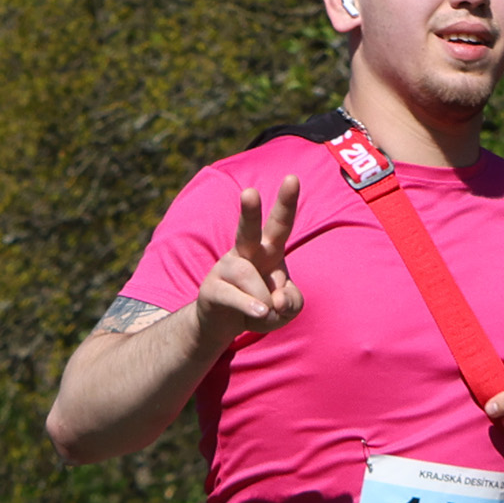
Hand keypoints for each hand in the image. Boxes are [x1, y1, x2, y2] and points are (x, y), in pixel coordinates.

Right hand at [193, 176, 302, 344]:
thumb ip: (292, 302)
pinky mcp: (211, 288)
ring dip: (265, 301)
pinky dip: (250, 307)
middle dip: (250, 212)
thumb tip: (277, 299)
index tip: (292, 178)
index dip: (286, 203)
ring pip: (249, 276)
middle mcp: (245, 252)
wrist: (221, 324)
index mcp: (268, 250)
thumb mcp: (286, 309)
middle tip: (249, 192)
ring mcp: (226, 268)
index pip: (280, 224)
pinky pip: (233, 296)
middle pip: (248, 230)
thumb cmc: (260, 307)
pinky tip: (260, 312)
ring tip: (266, 312)